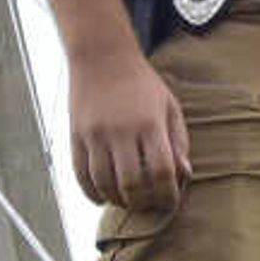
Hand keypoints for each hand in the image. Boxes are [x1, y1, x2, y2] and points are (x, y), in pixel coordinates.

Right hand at [68, 43, 190, 208]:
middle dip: (143, 203)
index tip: (170, 202)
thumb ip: (178, 142)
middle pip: (132, 184)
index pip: (161, 171)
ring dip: (118, 201)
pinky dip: (92, 193)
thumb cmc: (141, 82)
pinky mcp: (76, 136)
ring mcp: (96, 134)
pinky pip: (81, 175)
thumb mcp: (169, 106)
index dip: (167, 195)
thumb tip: (183, 175)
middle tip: (148, 205)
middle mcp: (121, 130)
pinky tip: (103, 197)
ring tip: (128, 201)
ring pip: (105, 183)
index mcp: (149, 123)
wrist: (102, 55)